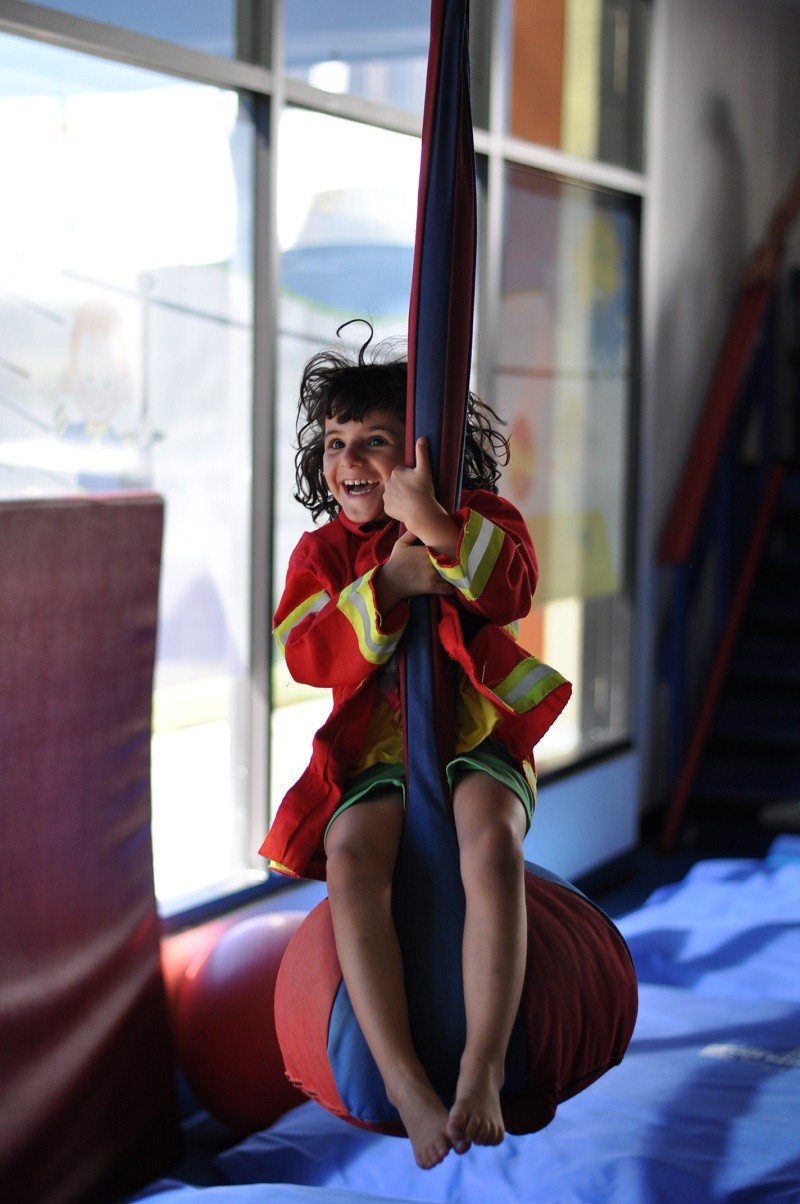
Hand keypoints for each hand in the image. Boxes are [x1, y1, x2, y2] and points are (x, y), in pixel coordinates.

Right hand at [374, 529, 453, 613]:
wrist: (389, 582)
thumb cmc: (395, 562)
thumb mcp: (400, 544)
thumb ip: (411, 533)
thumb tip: (420, 523)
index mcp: (426, 549)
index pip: (446, 546)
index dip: (451, 549)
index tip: (453, 550)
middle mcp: (431, 561)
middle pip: (452, 559)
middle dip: (456, 561)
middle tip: (458, 563)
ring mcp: (433, 574)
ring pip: (453, 573)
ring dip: (455, 574)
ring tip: (457, 574)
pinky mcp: (432, 587)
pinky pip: (449, 588)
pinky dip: (452, 588)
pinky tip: (451, 586)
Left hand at [383, 438, 458, 554]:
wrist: (420, 512)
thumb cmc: (424, 490)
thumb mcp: (425, 470)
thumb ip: (422, 454)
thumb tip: (422, 438)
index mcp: (396, 472)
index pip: (401, 473)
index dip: (410, 478)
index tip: (416, 484)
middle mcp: (388, 483)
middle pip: (397, 484)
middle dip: (404, 487)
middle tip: (415, 493)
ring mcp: (386, 496)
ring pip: (394, 494)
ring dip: (400, 497)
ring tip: (411, 501)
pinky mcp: (386, 508)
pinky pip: (392, 506)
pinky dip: (398, 507)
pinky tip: (406, 508)